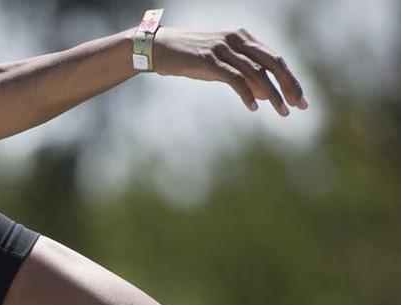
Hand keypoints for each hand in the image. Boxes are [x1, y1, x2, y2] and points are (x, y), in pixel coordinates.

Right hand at [152, 27, 306, 115]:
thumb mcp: (221, 67)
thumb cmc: (189, 58)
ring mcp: (223, 48)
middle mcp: (237, 39)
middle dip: (289, 85)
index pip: (275, 59)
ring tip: (282, 111)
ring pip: (257, 72)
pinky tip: (253, 108)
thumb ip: (244, 77)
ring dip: (272, 93)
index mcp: (243, 37)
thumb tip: (267, 95)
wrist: (158, 49)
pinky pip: (234, 78)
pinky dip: (246, 93)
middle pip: (273, 62)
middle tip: (300, 105)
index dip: (290, 79)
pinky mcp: (209, 59)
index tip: (299, 99)